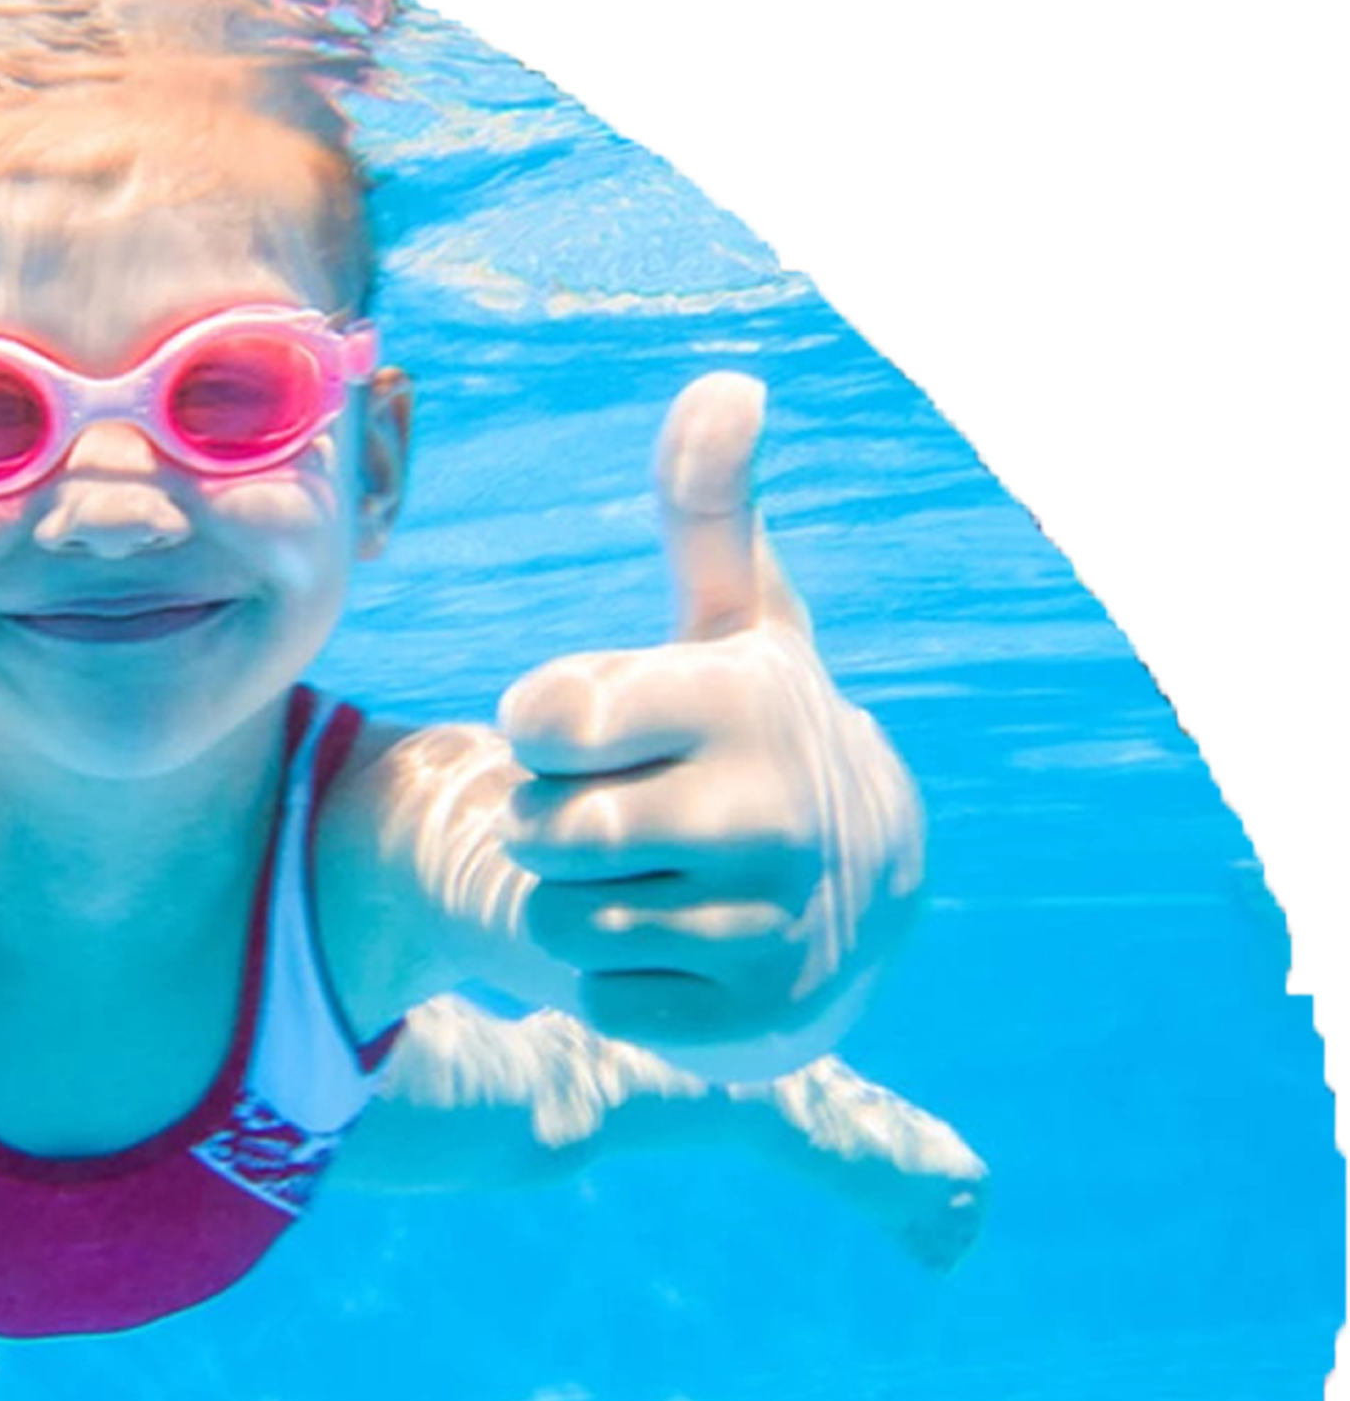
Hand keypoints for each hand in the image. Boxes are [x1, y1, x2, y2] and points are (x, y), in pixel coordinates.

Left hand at [498, 373, 922, 1079]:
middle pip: (542, 831)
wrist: (860, 887)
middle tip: (608, 809)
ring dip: (578, 900)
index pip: (545, 717)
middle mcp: (769, 815)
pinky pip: (600, 999)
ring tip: (648, 872)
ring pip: (563, 920)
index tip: (584, 726)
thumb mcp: (736, 621)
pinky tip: (677, 939)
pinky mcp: (749, 1020)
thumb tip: (729, 381)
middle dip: (549, 822)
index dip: (540, 724)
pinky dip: (615, 977)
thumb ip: (708, 510)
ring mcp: (767, 926)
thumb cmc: (753, 733)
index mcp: (745, 702)